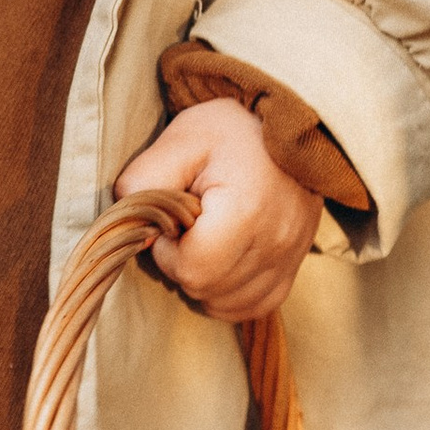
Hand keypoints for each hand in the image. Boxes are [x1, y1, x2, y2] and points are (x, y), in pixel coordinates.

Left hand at [116, 99, 322, 319]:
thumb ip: (144, 181)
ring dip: (205, 281)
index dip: (169, 250)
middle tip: (187, 226)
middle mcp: (276, 242)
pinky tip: (222, 263)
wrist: (292, 124)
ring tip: (206, 240)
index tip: (173, 220)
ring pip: (227, 304)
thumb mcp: (180, 139)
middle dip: (183, 264)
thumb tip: (134, 229)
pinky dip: (230, 293)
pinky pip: (255, 306)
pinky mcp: (295, 265)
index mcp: (247, 211)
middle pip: (207, 289)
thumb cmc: (232, 130)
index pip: (192, 268)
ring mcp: (290, 258)